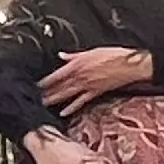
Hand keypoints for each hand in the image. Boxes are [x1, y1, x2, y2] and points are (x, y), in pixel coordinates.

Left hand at [36, 45, 154, 113]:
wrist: (131, 65)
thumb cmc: (114, 55)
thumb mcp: (91, 51)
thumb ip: (74, 55)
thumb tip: (61, 55)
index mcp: (77, 65)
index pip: (55, 75)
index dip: (43, 82)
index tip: (33, 86)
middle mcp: (79, 76)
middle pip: (58, 87)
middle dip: (44, 94)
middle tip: (32, 100)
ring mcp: (87, 86)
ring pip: (66, 94)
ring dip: (53, 100)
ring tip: (42, 106)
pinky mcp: (96, 92)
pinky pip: (81, 101)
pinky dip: (71, 108)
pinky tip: (63, 113)